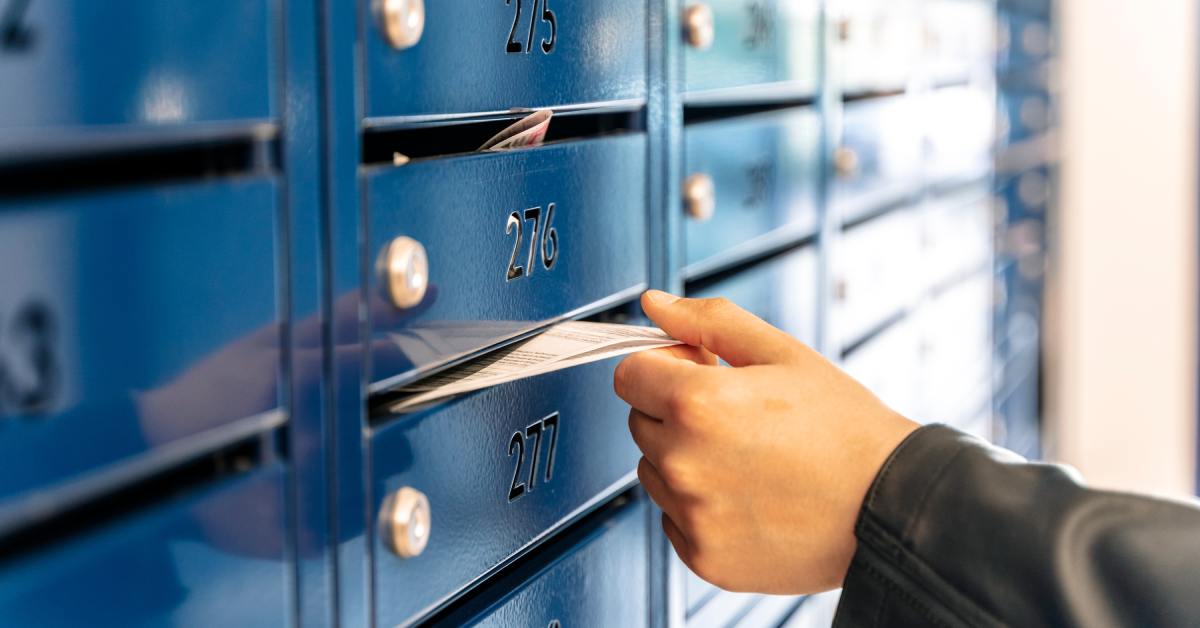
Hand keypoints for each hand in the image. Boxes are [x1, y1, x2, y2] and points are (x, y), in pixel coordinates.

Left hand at [614, 290, 918, 593]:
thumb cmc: (844, 428)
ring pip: (655, 472)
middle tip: (736, 415)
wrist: (890, 506)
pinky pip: (675, 520)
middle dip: (674, 411)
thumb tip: (655, 304)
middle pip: (639, 421)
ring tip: (748, 458)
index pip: (628, 375)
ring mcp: (692, 515)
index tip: (697, 371)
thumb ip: (709, 322)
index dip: (662, 366)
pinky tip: (749, 496)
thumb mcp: (782, 353)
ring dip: (683, 459)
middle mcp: (684, 462)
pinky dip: (700, 508)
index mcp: (697, 403)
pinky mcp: (704, 557)